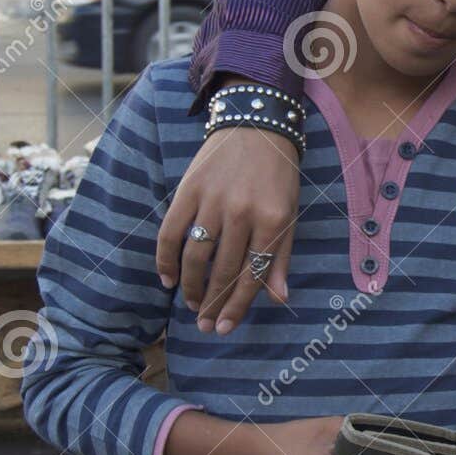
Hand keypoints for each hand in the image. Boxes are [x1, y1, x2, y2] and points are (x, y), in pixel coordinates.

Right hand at [156, 125, 300, 333]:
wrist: (256, 126)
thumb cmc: (278, 176)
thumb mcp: (290, 214)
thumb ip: (281, 257)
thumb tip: (279, 299)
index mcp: (273, 221)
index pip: (253, 275)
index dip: (237, 306)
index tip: (225, 328)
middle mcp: (243, 213)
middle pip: (222, 271)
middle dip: (213, 304)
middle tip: (205, 326)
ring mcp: (213, 202)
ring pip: (196, 257)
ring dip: (191, 287)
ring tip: (191, 306)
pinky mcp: (188, 190)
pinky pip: (171, 232)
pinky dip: (165, 259)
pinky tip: (167, 279)